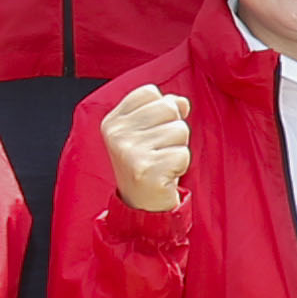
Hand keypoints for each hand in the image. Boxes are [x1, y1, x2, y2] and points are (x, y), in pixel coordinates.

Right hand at [97, 81, 190, 214]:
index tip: (152, 132)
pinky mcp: (146, 170)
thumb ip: (164, 109)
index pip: (150, 92)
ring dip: (179, 148)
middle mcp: (117, 134)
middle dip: (174, 129)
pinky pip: (183, 154)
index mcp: (113, 121)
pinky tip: (165, 175)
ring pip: (180, 130)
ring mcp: (129, 152)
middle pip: (169, 108)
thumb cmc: (147, 163)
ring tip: (162, 162)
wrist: (141, 205)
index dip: (162, 110)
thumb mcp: (149, 130)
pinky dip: (181, 166)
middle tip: (159, 150)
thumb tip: (181, 102)